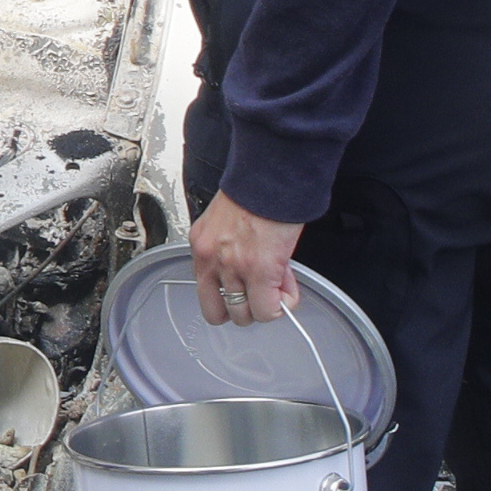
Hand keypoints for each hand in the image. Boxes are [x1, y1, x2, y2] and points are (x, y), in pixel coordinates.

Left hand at [190, 192, 302, 324]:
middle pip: (218, 313)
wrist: (272, 175)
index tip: (247, 284)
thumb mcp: (228, 224)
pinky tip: (289, 284)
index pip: (205, 292)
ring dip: (265, 305)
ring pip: (245, 315)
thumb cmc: (255, 192)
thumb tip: (252, 276)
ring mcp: (234, 267)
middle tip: (262, 290)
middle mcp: (211, 258)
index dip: (230, 294)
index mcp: (201, 245)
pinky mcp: (260, 270)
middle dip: (244, 308)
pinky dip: (283, 302)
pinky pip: (269, 309)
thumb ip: (231, 252)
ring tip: (279, 282)